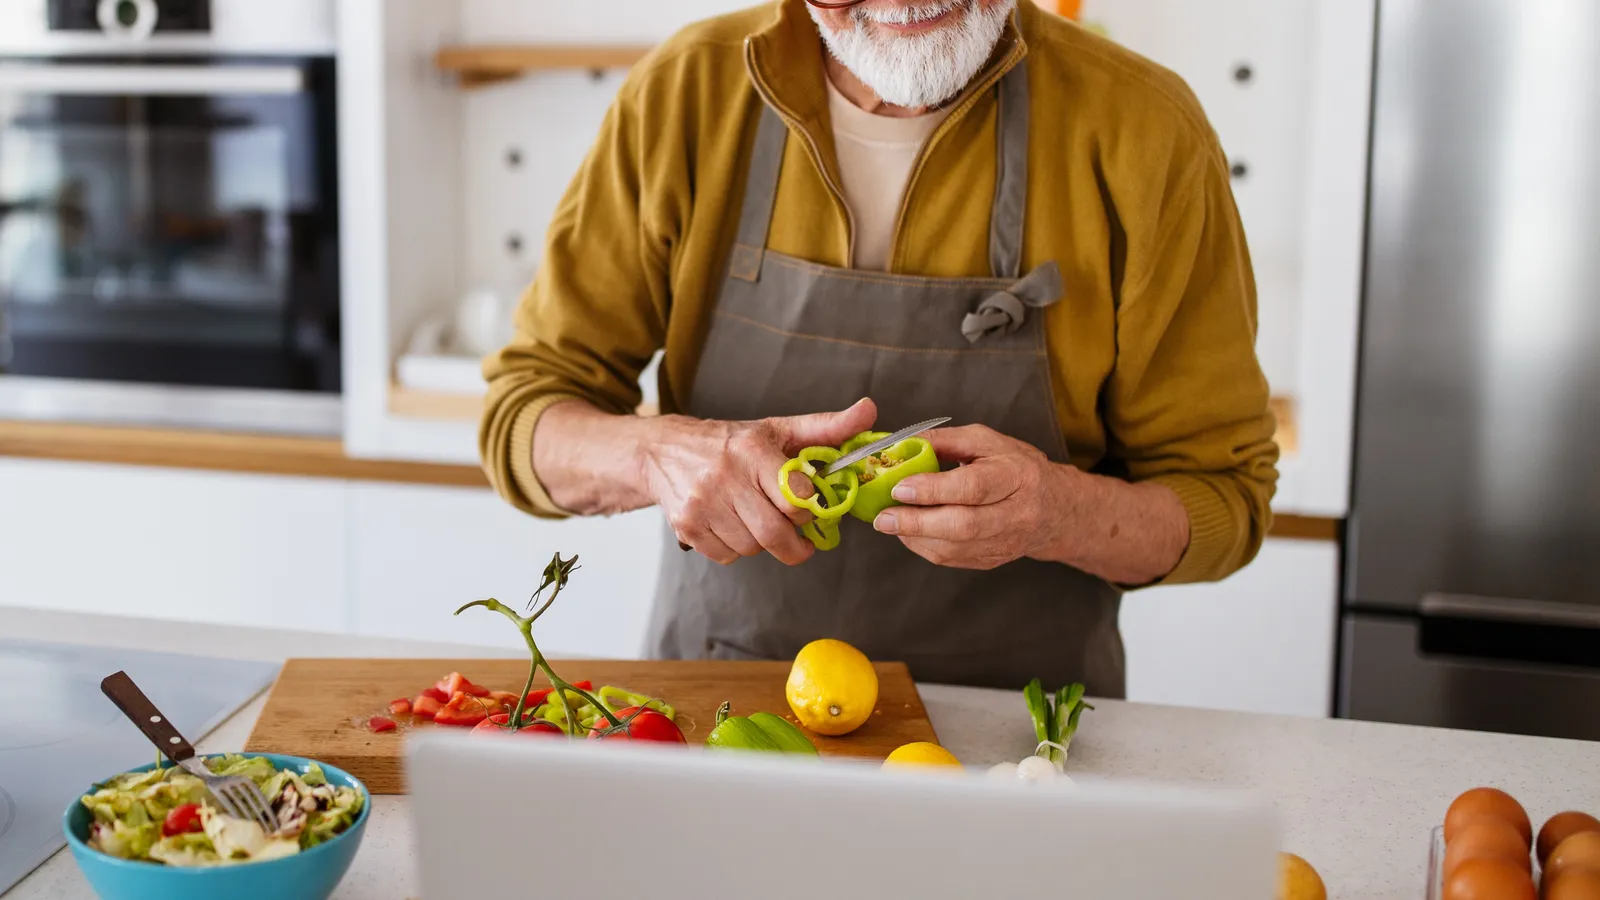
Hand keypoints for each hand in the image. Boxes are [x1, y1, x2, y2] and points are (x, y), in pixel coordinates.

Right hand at [641, 399, 877, 565]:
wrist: (663, 450)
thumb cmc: (730, 442)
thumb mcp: (778, 430)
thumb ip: (826, 427)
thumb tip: (869, 411)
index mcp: (752, 450)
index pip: (796, 498)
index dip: (809, 510)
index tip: (810, 510)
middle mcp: (724, 476)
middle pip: (773, 533)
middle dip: (792, 544)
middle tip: (798, 540)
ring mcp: (702, 504)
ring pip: (751, 548)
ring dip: (761, 543)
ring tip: (756, 520)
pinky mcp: (685, 525)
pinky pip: (726, 556)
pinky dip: (735, 549)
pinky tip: (731, 526)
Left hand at [872, 424, 1070, 569]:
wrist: (1055, 508)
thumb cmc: (1015, 466)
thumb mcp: (986, 441)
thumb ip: (944, 440)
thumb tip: (900, 444)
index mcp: (1017, 476)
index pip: (973, 487)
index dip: (934, 490)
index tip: (900, 487)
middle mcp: (1017, 513)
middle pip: (964, 525)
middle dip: (917, 522)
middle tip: (884, 517)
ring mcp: (1006, 542)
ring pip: (955, 548)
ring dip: (916, 537)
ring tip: (890, 523)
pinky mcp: (994, 560)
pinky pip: (953, 559)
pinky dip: (924, 547)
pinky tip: (909, 532)